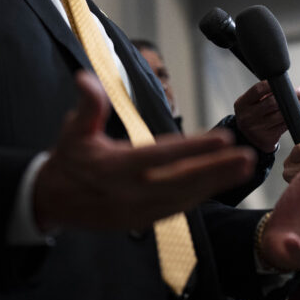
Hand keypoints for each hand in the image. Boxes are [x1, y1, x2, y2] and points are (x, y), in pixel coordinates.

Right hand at [33, 71, 256, 229]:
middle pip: (182, 181)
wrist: (52, 201)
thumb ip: (87, 105)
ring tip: (243, 167)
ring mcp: (138, 210)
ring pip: (184, 197)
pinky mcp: (142, 220)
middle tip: (246, 156)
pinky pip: (177, 207)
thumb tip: (84, 78)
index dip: (194, 148)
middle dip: (216, 170)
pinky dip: (200, 195)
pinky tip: (220, 182)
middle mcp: (130, 192)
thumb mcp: (72, 130)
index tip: (222, 139)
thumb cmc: (68, 160)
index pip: (162, 156)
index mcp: (115, 167)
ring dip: (215, 183)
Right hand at [235, 80, 299, 151]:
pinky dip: (298, 117)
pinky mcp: (268, 137)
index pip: (258, 90)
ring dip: (299, 107)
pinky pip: (286, 125)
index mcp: (242, 104)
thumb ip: (263, 95)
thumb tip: (287, 88)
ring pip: (282, 115)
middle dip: (291, 96)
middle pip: (272, 102)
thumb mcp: (250, 104)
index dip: (272, 85)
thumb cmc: (252, 117)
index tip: (286, 84)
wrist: (249, 140)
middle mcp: (248, 116)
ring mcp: (258, 128)